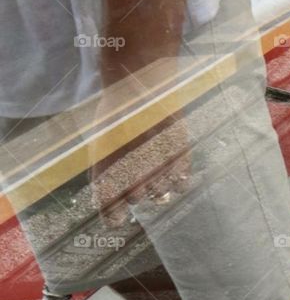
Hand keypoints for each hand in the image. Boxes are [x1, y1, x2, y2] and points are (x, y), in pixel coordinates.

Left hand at [89, 97, 192, 224]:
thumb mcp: (98, 141)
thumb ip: (101, 170)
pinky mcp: (181, 158)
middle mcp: (135, 177)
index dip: (112, 216)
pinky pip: (181, 182)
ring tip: (154, 166)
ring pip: (160, 194)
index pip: (111, 213)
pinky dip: (177, 179)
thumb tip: (104, 192)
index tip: (114, 217)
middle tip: (134, 171)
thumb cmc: (116, 110)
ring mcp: (159, 169)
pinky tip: (171, 166)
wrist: (141, 83)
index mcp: (109, 174)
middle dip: (133, 190)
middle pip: (136, 200)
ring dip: (156, 185)